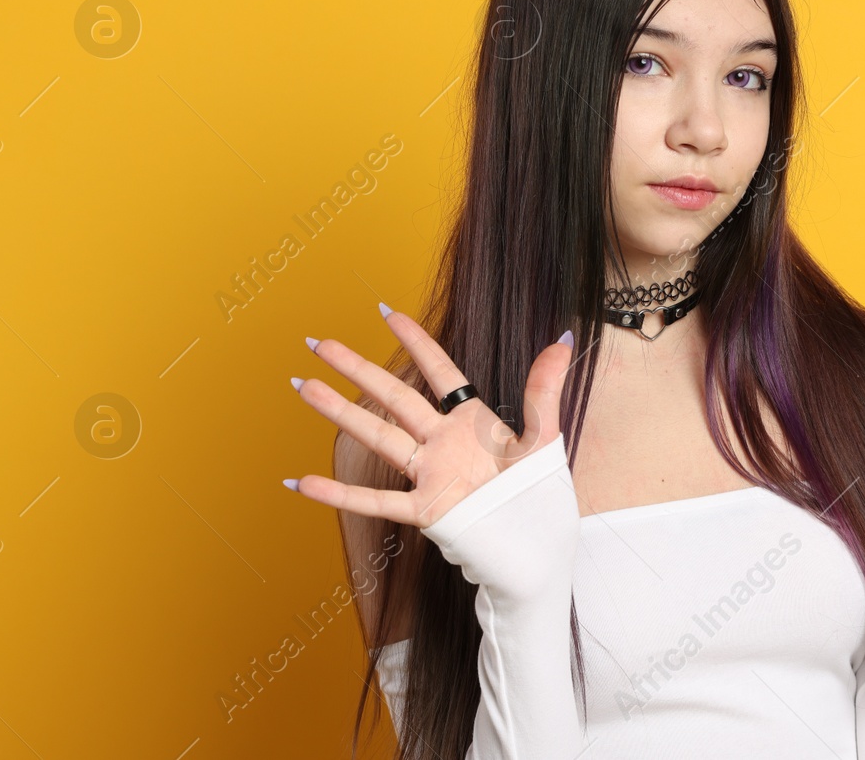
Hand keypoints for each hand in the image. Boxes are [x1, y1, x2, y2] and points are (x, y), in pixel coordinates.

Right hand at [285, 306, 573, 527]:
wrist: (538, 552)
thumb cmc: (538, 498)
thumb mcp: (544, 439)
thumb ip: (544, 390)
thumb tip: (563, 339)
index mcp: (472, 422)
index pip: (439, 372)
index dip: (416, 342)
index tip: (387, 312)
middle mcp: (443, 443)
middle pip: (394, 396)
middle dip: (357, 369)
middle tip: (321, 343)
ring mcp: (430, 475)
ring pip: (377, 436)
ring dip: (340, 413)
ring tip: (304, 386)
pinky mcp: (425, 511)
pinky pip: (375, 500)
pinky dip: (338, 493)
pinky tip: (301, 482)